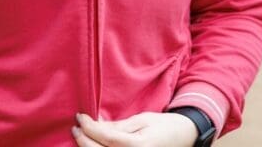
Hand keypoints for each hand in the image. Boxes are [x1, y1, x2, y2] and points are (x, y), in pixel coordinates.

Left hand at [72, 112, 197, 146]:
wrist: (185, 137)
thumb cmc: (163, 126)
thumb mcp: (141, 120)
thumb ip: (117, 126)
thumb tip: (95, 124)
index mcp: (138, 145)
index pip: (105, 138)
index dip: (89, 128)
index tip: (79, 117)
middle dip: (84, 140)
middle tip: (76, 128)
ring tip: (82, 137)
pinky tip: (93, 146)